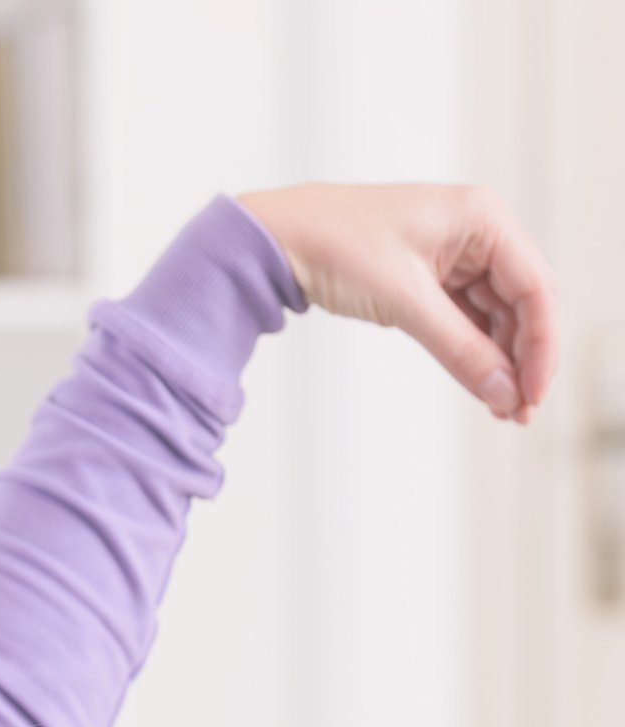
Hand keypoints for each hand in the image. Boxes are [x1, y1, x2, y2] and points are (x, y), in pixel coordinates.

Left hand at [234, 182, 559, 424]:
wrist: (280, 239)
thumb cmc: (337, 246)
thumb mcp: (405, 302)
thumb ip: (459, 349)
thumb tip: (502, 392)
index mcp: (482, 218)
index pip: (535, 287)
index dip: (542, 345)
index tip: (534, 394)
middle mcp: (476, 232)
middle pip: (521, 304)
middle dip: (522, 359)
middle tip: (518, 413)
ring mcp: (455, 256)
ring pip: (495, 317)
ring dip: (499, 362)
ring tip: (501, 410)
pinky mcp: (431, 279)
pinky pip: (466, 321)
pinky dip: (473, 353)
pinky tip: (480, 385)